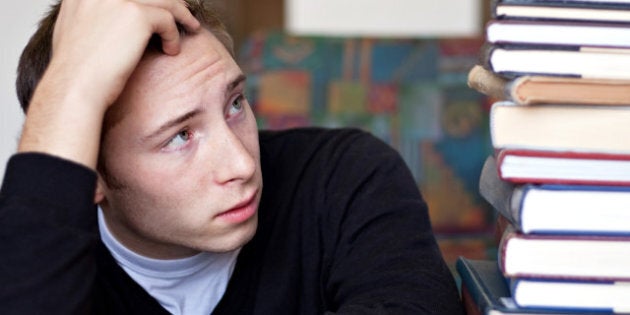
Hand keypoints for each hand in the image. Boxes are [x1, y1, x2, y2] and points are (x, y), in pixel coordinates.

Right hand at [50, 0, 200, 107]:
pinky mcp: (137, 15)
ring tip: (191, 27)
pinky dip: (174, 36)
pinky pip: (168, 19)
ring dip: (181, 14)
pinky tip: (171, 51)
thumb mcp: (75, 30)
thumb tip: (110, 18)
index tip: (159, 6)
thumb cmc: (76, 71)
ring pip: (164, 0)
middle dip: (168, 0)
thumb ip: (91, 14)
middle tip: (182, 10)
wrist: (75, 87)